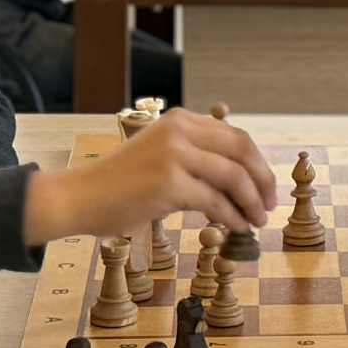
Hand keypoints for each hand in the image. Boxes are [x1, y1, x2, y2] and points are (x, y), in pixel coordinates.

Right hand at [23, 107, 277, 244]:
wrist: (78, 197)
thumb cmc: (118, 184)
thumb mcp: (160, 155)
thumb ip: (194, 158)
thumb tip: (239, 181)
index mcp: (180, 120)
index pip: (235, 136)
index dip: (256, 162)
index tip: (265, 185)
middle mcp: (180, 131)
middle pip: (242, 151)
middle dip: (262, 179)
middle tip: (269, 204)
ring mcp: (175, 155)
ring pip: (233, 176)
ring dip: (251, 201)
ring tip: (257, 220)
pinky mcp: (169, 183)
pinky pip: (215, 201)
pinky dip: (232, 216)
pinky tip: (236, 227)